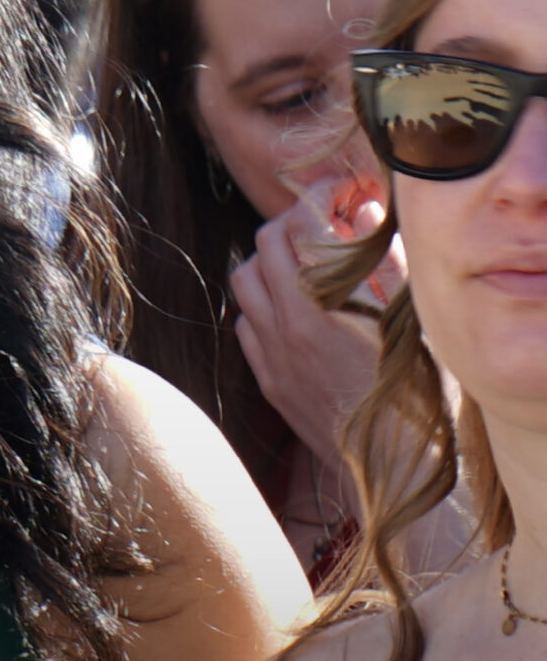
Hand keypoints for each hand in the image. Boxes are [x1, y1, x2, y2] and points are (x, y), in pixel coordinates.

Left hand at [228, 186, 388, 516]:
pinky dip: (261, 307)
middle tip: (321, 226)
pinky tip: (291, 309)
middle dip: (288, 228)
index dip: (313, 203)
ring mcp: (272, 357)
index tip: (337, 198)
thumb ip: (382, 259)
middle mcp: (284, 328)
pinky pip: (245, 327)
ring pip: (243, 287)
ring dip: (267, 265)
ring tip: (302, 264)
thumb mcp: (410, 315)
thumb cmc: (416, 389)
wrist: (393, 463)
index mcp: (319, 305)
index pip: (291, 228)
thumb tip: (360, 212)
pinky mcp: (270, 382)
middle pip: (260, 249)